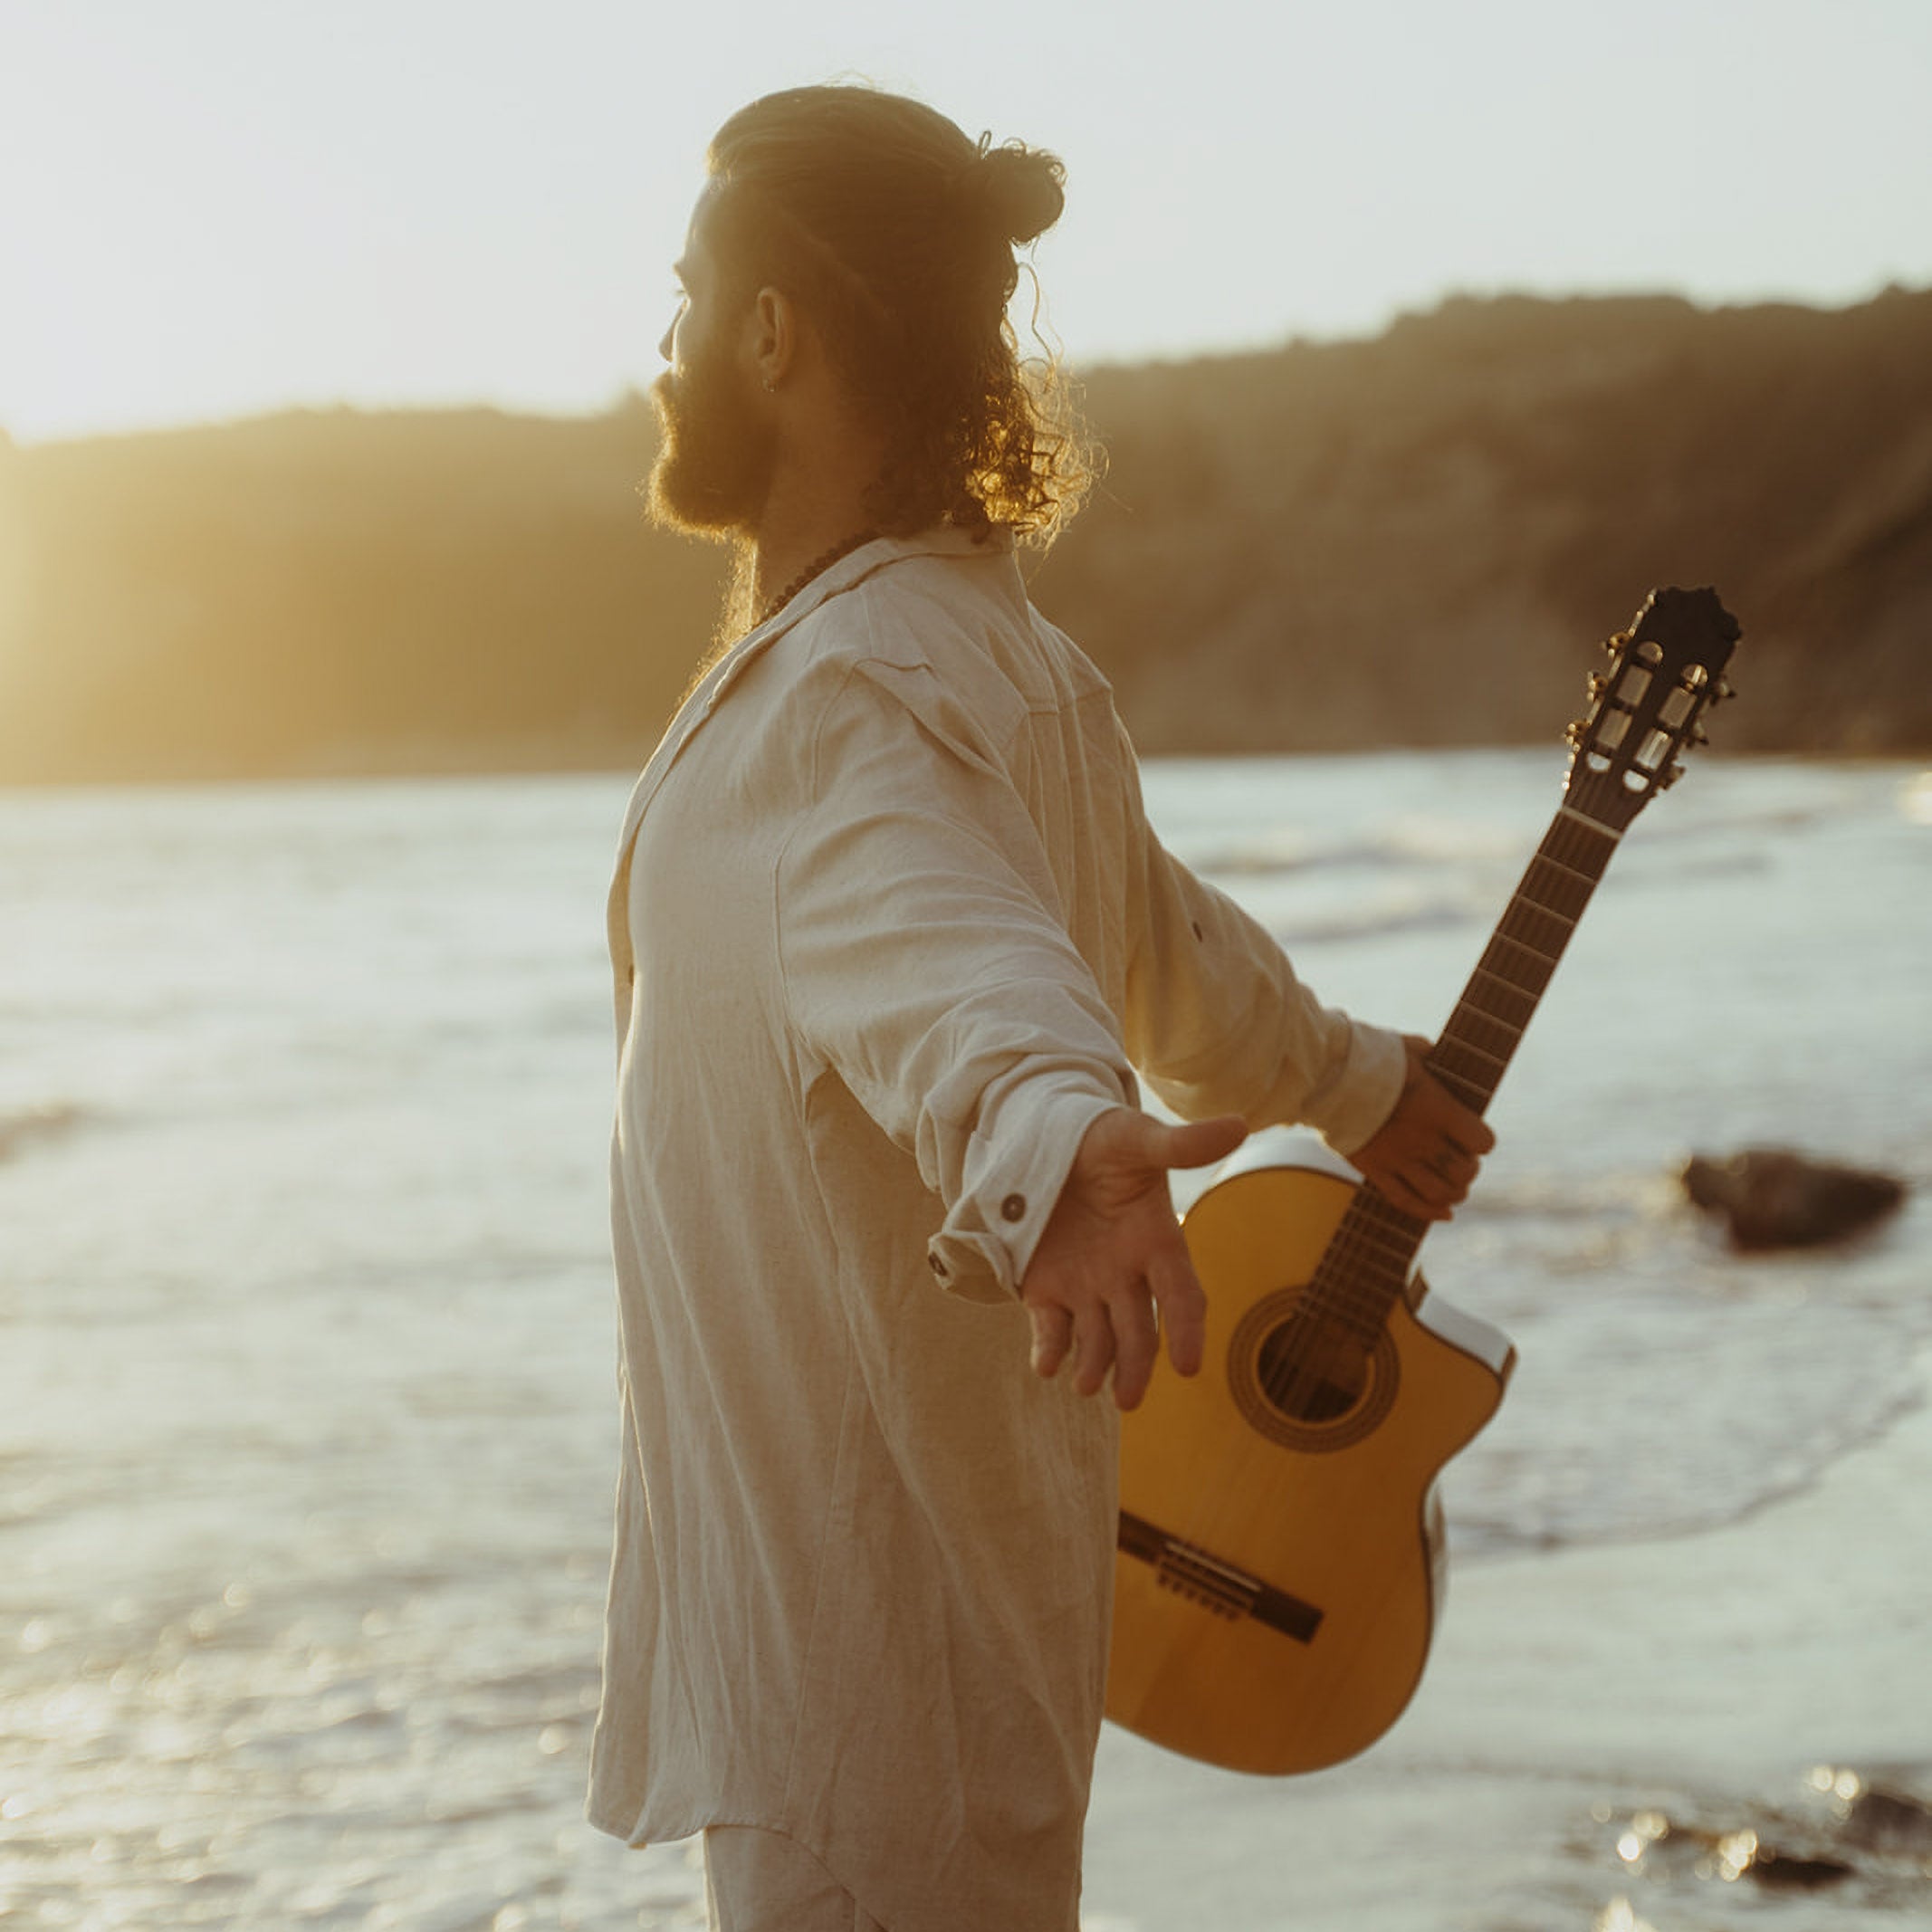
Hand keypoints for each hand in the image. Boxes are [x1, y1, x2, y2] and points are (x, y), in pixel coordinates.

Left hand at [1020, 1109, 1246, 1410]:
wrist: (1050, 1139)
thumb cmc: (1105, 1141)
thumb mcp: (1139, 1139)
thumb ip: (1182, 1144)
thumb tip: (1241, 1125)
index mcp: (1157, 1243)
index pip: (1181, 1295)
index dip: (1185, 1329)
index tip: (1188, 1366)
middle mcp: (1125, 1275)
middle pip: (1138, 1331)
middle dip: (1135, 1366)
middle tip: (1129, 1400)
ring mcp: (1086, 1286)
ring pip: (1097, 1339)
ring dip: (1094, 1365)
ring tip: (1086, 1386)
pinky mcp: (1046, 1289)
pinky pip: (1051, 1329)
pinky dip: (1048, 1350)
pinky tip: (1046, 1365)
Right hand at [1350, 1035, 1495, 1220]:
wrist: (1326, 1075)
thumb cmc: (1371, 1056)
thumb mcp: (1411, 1049)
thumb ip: (1431, 1059)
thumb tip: (1438, 1057)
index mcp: (1438, 1109)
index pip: (1482, 1141)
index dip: (1482, 1141)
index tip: (1475, 1136)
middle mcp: (1422, 1139)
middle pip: (1464, 1172)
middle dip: (1469, 1169)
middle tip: (1462, 1161)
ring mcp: (1397, 1158)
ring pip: (1439, 1193)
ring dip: (1454, 1193)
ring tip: (1453, 1187)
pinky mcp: (1373, 1170)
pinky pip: (1405, 1202)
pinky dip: (1429, 1212)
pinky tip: (1444, 1213)